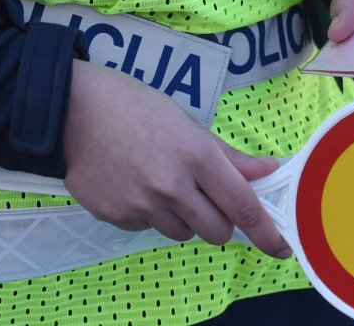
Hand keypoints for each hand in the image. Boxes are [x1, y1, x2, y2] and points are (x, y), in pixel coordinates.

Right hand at [63, 59, 291, 258]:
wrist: (72, 110)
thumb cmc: (134, 106)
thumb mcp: (186, 122)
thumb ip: (228, 156)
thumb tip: (269, 170)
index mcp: (196, 156)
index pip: (242, 205)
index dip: (266, 232)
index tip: (282, 248)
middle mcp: (173, 186)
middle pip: (216, 231)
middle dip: (219, 221)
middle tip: (205, 197)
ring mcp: (142, 205)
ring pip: (182, 233)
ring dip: (183, 217)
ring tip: (160, 183)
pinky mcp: (116, 216)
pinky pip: (147, 228)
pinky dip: (149, 214)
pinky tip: (134, 184)